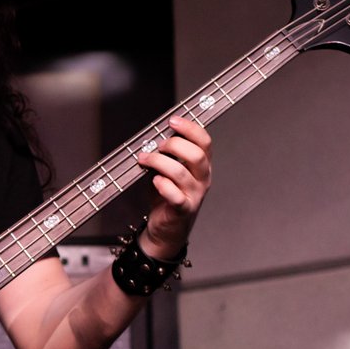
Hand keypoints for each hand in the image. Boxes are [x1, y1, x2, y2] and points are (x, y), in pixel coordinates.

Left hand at [137, 115, 211, 257]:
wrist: (166, 227)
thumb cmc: (166, 195)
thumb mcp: (168, 170)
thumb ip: (165, 155)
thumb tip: (150, 137)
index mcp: (202, 166)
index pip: (205, 142)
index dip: (190, 129)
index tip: (172, 121)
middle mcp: (202, 179)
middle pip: (197, 155)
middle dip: (174, 145)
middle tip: (157, 145)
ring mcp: (195, 195)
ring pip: (181, 173)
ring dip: (159, 162)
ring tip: (145, 160)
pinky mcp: (183, 209)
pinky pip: (176, 196)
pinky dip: (163, 185)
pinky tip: (155, 180)